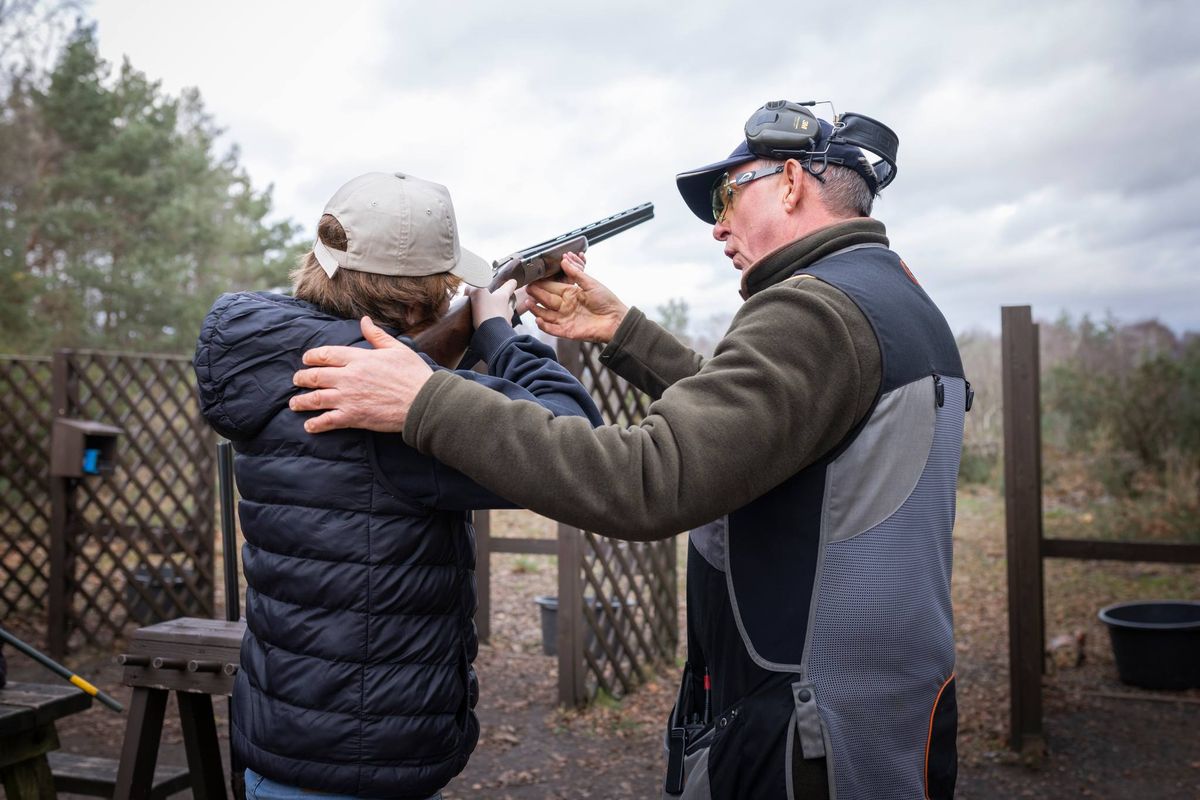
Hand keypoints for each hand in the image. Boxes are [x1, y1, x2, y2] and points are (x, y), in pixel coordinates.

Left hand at [290, 316, 432, 432]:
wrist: (422, 402)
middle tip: (297, 380)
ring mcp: (348, 398)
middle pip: (315, 376)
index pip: (326, 354)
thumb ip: (376, 335)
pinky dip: (316, 423)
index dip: (312, 357)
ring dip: (302, 401)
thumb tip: (364, 320)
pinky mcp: (353, 417)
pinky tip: (309, 425)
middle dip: (302, 378)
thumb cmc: (413, 374)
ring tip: (295, 403)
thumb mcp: (396, 349)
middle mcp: (349, 377)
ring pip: (316, 398)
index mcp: (359, 358)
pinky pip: (327, 420)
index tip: (306, 360)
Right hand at [468, 278, 517, 328]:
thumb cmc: (487, 312)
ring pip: (504, 314)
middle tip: (492, 301)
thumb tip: (469, 288)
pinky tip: (486, 326)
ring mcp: (506, 320)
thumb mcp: (478, 293)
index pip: (511, 285)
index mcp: (503, 296)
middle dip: (501, 301)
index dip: (510, 283)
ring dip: (498, 314)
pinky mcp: (502, 331)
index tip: (510, 282)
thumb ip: (473, 288)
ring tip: (487, 314)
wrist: (491, 334)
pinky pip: (499, 326)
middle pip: (508, 301)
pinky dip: (494, 325)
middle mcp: (508, 308)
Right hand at [520, 251, 627, 342]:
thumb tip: (564, 259)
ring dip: (537, 309)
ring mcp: (566, 319)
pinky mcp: (568, 331)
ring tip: (528, 303)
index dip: (543, 284)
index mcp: (571, 293)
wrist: (617, 320)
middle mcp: (567, 306)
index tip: (532, 279)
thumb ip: (576, 273)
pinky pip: (553, 329)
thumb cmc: (607, 301)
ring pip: (547, 314)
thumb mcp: (591, 283)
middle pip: (547, 300)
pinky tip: (538, 319)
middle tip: (526, 289)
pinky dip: (545, 326)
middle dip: (537, 294)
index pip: (553, 287)